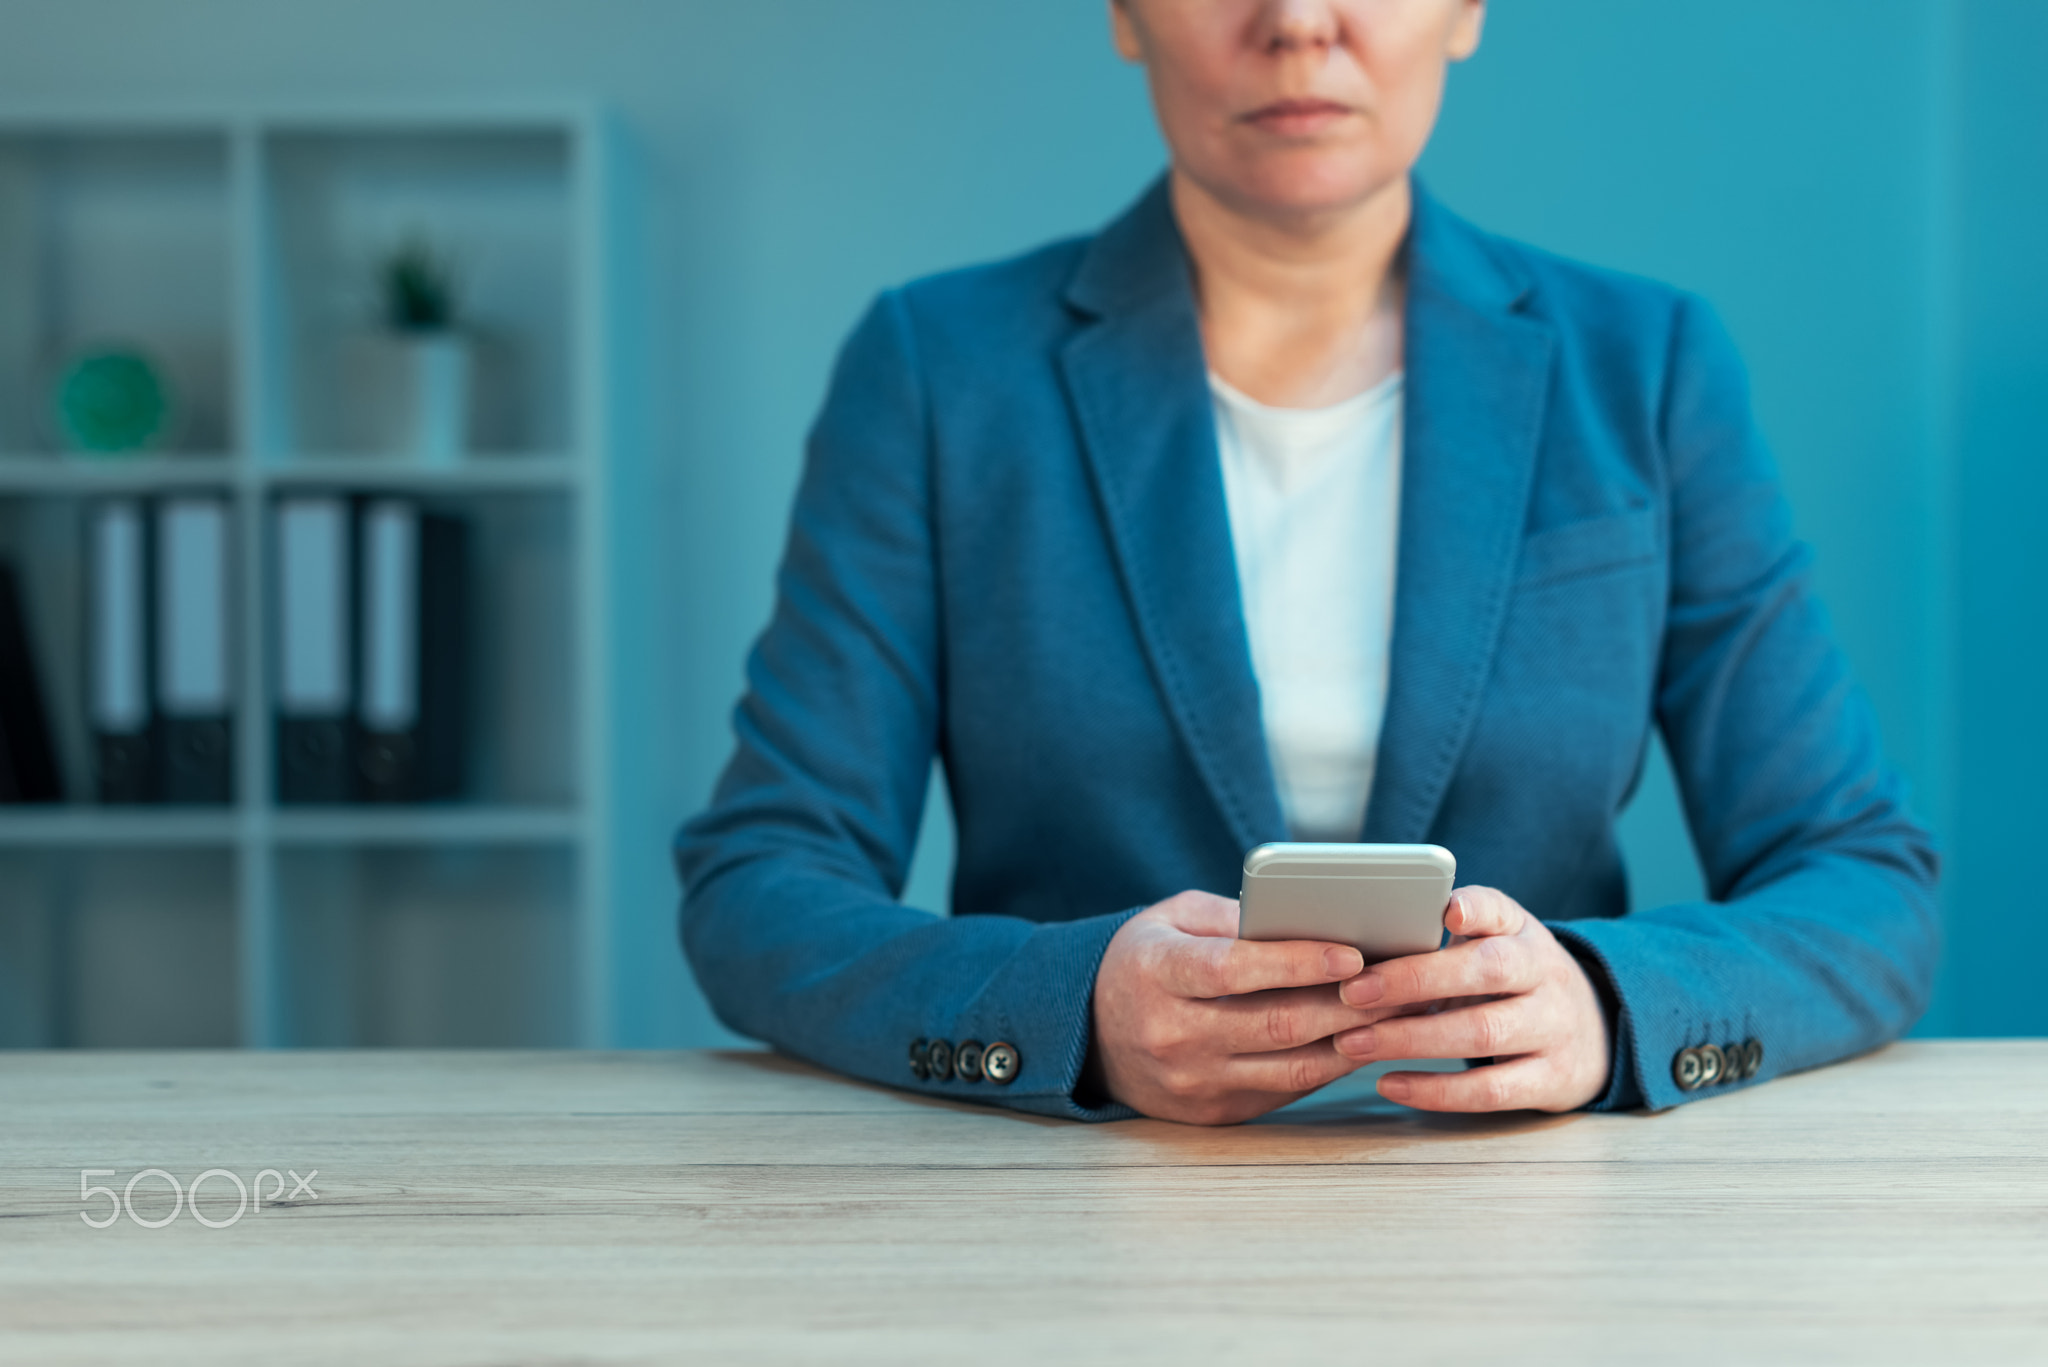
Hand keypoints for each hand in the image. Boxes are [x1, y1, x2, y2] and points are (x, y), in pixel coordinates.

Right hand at [1091, 890, 1393, 1124]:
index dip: (1298, 963)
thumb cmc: (1143, 963)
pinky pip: (1285, 1091)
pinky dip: (1330, 1066)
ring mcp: (1193, 1081)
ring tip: (1399, 1014)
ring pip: (1292, 1067)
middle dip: (1351, 1005)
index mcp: (1158, 974)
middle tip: (1403, 984)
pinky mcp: (1213, 1112)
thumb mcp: (1171, 919)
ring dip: (1354, 1041)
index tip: (1354, 954)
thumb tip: (1312, 921)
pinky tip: (1363, 1041)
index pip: (1235, 970)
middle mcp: (1173, 1034)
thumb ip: (1233, 916)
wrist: (1088, 1034)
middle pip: (1277, 1023)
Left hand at [1332, 886, 1611, 1111]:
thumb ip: (1454, 929)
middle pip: (1485, 972)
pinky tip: (1389, 1083)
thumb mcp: (1502, 941)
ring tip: (1353, 1041)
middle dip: (1414, 980)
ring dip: (1410, 1039)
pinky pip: (1489, 1090)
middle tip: (1353, 991)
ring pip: (1482, 1033)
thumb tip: (1375, 925)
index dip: (1475, 909)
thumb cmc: (1519, 979)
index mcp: (1524, 935)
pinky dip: (1435, 1090)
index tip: (1444, 910)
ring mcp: (1553, 1030)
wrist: (1597, 1033)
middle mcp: (1545, 976)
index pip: (1502, 911)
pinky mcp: (1550, 1081)